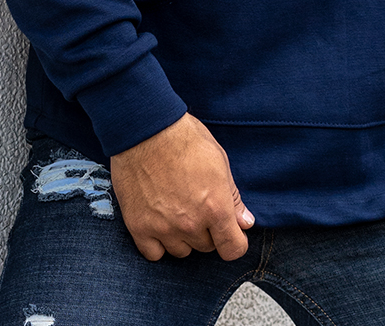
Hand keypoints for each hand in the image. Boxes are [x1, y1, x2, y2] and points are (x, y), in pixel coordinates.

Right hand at [109, 113, 254, 261]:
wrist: (145, 129)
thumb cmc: (184, 138)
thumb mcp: (218, 160)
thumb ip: (233, 197)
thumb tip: (246, 223)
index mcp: (216, 207)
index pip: (233, 249)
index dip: (235, 241)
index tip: (231, 233)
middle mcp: (191, 224)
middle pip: (207, 247)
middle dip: (207, 230)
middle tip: (197, 205)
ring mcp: (164, 228)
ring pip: (182, 251)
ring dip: (183, 237)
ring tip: (177, 209)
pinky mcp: (139, 228)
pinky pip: (154, 254)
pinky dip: (158, 243)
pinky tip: (159, 222)